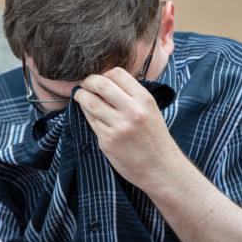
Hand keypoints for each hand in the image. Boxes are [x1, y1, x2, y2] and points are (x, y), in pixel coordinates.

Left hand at [74, 67, 182, 190]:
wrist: (161, 168)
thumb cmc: (154, 137)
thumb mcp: (150, 109)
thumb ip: (131, 95)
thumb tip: (104, 81)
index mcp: (144, 99)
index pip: (117, 73)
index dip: (104, 74)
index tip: (99, 79)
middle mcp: (132, 111)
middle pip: (100, 84)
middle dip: (88, 81)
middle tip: (84, 84)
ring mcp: (119, 127)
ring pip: (90, 103)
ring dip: (81, 96)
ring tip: (80, 96)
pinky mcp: (108, 141)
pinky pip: (91, 121)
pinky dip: (86, 114)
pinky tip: (89, 113)